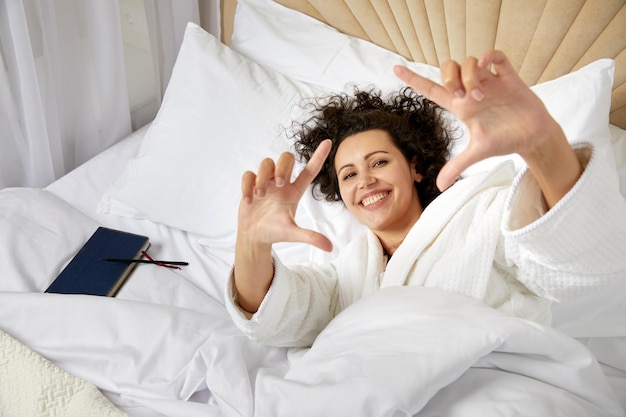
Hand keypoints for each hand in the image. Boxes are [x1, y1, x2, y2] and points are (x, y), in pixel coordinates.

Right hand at [238, 139, 332, 251]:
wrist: (255, 235)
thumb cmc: (276, 230)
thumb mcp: (293, 233)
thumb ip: (310, 237)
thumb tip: (329, 248)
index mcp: (294, 191)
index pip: (309, 170)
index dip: (318, 157)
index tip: (328, 142)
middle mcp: (281, 183)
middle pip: (286, 158)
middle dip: (283, 167)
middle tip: (279, 183)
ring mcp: (265, 182)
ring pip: (266, 163)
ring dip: (263, 177)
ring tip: (260, 195)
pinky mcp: (250, 185)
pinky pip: (248, 175)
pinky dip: (247, 185)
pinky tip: (248, 200)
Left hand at [394, 50, 565, 190]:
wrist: (532, 138)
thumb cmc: (504, 141)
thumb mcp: (476, 154)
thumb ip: (457, 166)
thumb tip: (439, 185)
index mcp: (460, 107)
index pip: (431, 90)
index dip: (414, 79)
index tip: (395, 69)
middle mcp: (472, 91)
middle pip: (448, 68)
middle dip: (449, 77)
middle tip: (459, 96)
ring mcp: (489, 82)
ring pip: (469, 62)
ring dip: (469, 76)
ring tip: (480, 96)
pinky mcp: (508, 78)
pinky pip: (496, 56)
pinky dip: (489, 57)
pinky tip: (488, 67)